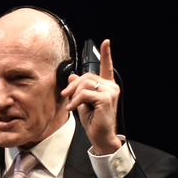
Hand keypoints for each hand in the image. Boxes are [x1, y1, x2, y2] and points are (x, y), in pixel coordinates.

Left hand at [60, 39, 121, 154]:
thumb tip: (72, 76)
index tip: (106, 42)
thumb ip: (79, 89)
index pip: (106, 67)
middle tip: (65, 96)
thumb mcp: (82, 102)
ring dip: (73, 95)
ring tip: (71, 105)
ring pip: (84, 84)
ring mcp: (111, 92)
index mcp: (107, 86)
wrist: (100, 136)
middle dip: (72, 86)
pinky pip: (84, 94)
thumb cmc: (93, 120)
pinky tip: (72, 108)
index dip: (106, 54)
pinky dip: (75, 101)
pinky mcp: (106, 99)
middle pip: (86, 76)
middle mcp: (111, 86)